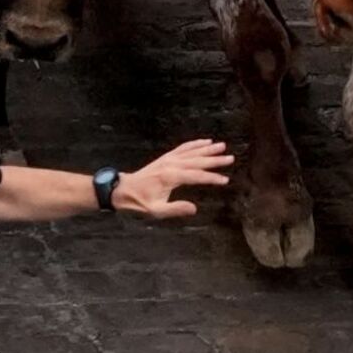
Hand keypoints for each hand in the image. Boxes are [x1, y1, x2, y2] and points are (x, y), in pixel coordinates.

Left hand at [113, 139, 234, 218]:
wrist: (122, 190)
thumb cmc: (139, 202)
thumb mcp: (156, 211)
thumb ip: (176, 209)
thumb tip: (194, 208)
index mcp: (170, 177)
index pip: (197, 176)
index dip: (212, 178)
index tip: (225, 180)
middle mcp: (171, 165)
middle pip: (197, 161)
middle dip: (215, 160)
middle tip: (230, 158)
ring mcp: (168, 159)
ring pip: (192, 152)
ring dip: (208, 149)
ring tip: (222, 146)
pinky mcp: (166, 157)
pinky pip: (183, 148)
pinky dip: (195, 144)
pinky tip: (205, 141)